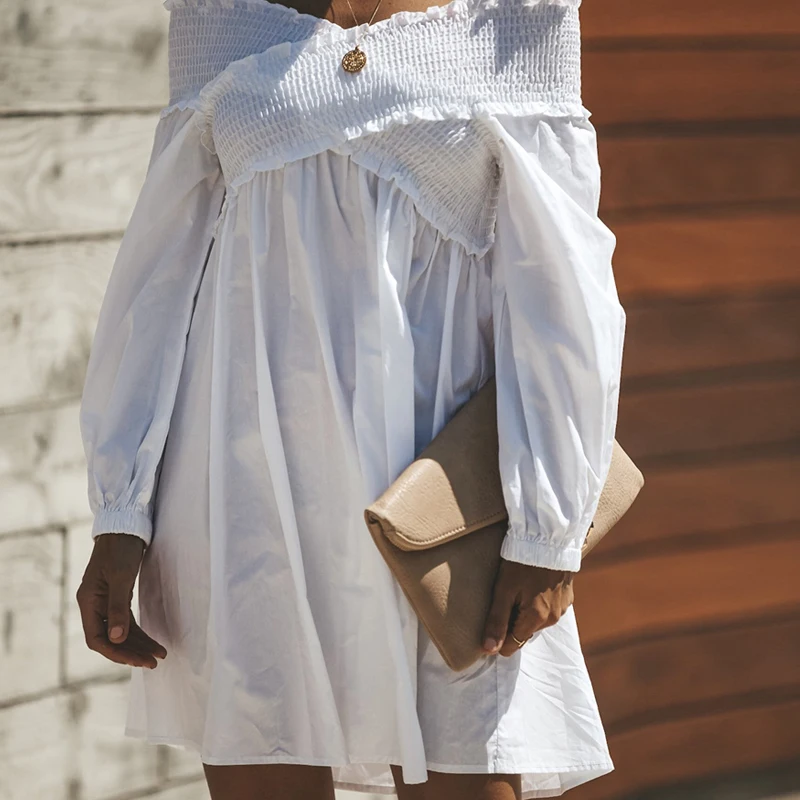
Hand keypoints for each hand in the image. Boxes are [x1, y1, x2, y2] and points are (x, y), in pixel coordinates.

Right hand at [75, 532, 166, 668]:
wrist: (125, 527)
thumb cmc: (120, 549)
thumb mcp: (120, 577)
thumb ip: (117, 608)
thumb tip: (115, 639)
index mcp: (88, 602)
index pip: (97, 639)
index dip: (117, 653)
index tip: (139, 661)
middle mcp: (94, 605)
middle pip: (110, 638)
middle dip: (132, 651)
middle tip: (155, 661)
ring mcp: (105, 601)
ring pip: (120, 631)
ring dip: (138, 644)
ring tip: (159, 654)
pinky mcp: (117, 596)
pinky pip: (126, 621)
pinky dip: (138, 632)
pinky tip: (151, 640)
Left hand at [482, 557, 574, 657]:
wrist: (549, 537)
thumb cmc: (522, 562)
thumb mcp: (504, 589)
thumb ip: (497, 621)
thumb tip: (488, 650)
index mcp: (536, 619)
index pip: (512, 646)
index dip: (497, 638)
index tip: (489, 622)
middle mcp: (553, 618)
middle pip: (524, 633)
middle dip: (511, 622)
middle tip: (502, 598)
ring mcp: (562, 608)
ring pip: (536, 621)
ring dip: (525, 612)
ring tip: (516, 589)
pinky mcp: (567, 597)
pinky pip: (548, 609)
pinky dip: (538, 602)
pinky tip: (531, 585)